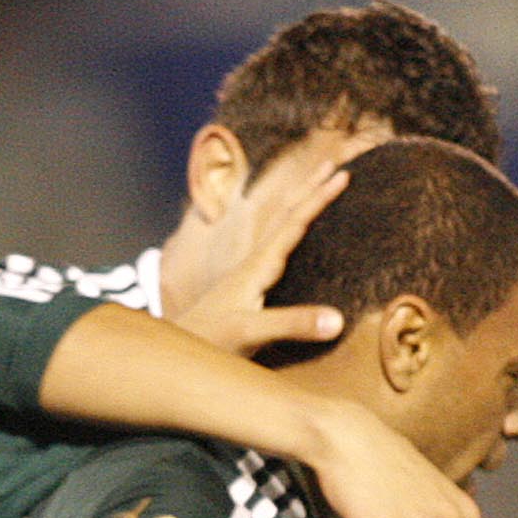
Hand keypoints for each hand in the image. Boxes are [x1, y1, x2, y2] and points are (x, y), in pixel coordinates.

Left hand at [170, 129, 370, 356]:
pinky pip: (275, 249)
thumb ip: (292, 325)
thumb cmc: (208, 342)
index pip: (293, 223)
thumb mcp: (251, 333)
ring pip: (279, 229)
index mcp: (257, 267)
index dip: (319, 199)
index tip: (343, 174)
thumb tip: (338, 321)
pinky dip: (290, 232)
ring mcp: (248, 276)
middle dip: (310, 189)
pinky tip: (293, 237)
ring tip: (317, 186)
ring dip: (300, 205)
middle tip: (335, 163)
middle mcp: (253, 265)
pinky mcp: (247, 290)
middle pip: (285, 216)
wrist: (174, 353)